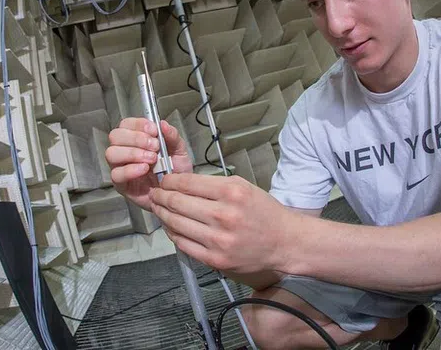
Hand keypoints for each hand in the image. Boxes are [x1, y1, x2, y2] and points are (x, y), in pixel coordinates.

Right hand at [105, 117, 192, 211]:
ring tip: (151, 159)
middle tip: (154, 146)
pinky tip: (144, 170)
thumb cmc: (176, 172)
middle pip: (115, 136)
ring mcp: (121, 167)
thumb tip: (163, 124)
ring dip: (132, 153)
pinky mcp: (121, 184)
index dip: (138, 124)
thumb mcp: (179, 151)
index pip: (127, 124)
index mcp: (137, 139)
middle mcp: (125, 151)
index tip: (153, 131)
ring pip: (112, 153)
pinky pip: (116, 174)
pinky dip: (130, 170)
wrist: (178, 193)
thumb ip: (172, 136)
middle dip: (136, 138)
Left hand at [150, 173, 298, 274]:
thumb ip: (213, 184)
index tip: (164, 181)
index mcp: (231, 193)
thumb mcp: (242, 187)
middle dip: (160, 196)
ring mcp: (218, 240)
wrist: (285, 242)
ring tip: (159, 209)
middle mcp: (223, 216)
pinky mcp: (215, 259)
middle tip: (155, 194)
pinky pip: (183, 244)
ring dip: (162, 215)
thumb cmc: (264, 213)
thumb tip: (181, 182)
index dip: (169, 181)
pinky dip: (173, 233)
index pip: (187, 183)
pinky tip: (171, 226)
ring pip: (175, 224)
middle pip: (177, 202)